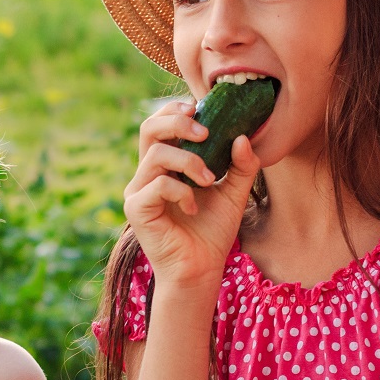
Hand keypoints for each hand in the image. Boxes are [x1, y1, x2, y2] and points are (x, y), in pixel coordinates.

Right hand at [124, 98, 260, 289]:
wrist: (202, 269)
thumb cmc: (212, 232)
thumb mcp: (234, 192)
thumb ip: (241, 165)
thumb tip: (243, 136)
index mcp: (165, 165)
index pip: (160, 124)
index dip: (177, 110)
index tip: (202, 110)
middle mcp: (146, 174)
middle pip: (148, 128)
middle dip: (177, 121)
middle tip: (205, 132)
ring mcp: (137, 191)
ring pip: (156, 154)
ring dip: (189, 161)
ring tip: (209, 179)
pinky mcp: (136, 209)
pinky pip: (158, 185)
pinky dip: (181, 190)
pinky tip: (193, 207)